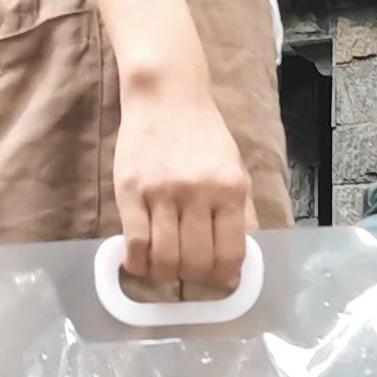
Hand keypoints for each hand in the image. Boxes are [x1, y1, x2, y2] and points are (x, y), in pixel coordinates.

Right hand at [112, 75, 253, 298]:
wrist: (167, 96)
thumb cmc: (203, 134)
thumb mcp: (235, 168)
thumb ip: (242, 211)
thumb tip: (245, 255)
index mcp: (231, 189)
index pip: (232, 252)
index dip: (225, 276)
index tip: (218, 280)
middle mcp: (199, 192)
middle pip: (197, 261)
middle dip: (194, 278)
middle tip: (189, 274)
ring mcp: (163, 192)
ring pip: (165, 258)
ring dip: (165, 274)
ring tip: (165, 268)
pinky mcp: (131, 191)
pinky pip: (135, 243)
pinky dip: (138, 263)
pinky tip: (140, 263)